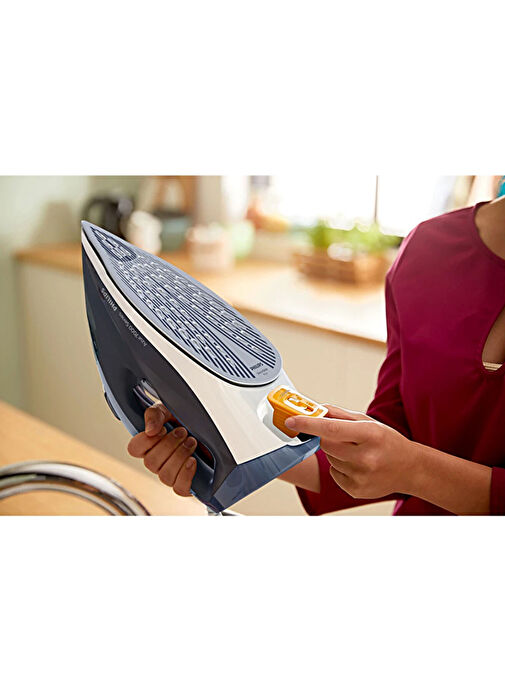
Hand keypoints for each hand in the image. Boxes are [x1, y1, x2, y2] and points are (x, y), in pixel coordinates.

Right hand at [127, 404, 196, 495]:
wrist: (212, 431)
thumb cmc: (187, 421)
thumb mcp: (169, 410)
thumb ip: (155, 414)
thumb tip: (150, 430)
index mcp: (149, 445)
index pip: (134, 449)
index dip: (146, 440)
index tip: (162, 429)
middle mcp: (157, 462)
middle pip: (151, 463)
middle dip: (170, 444)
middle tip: (183, 432)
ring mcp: (170, 475)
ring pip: (165, 476)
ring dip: (180, 456)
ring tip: (192, 442)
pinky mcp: (185, 484)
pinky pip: (179, 488)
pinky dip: (186, 474)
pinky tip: (193, 461)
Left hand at [284, 404, 416, 498]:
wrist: (410, 469)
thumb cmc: (388, 442)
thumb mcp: (368, 422)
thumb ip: (339, 415)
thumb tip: (316, 409)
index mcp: (370, 435)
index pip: (331, 429)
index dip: (308, 424)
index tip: (291, 421)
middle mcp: (366, 457)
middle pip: (326, 444)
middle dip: (327, 438)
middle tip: (344, 437)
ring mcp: (360, 476)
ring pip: (329, 459)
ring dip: (336, 453)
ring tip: (357, 453)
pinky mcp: (355, 490)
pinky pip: (334, 474)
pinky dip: (340, 468)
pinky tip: (358, 466)